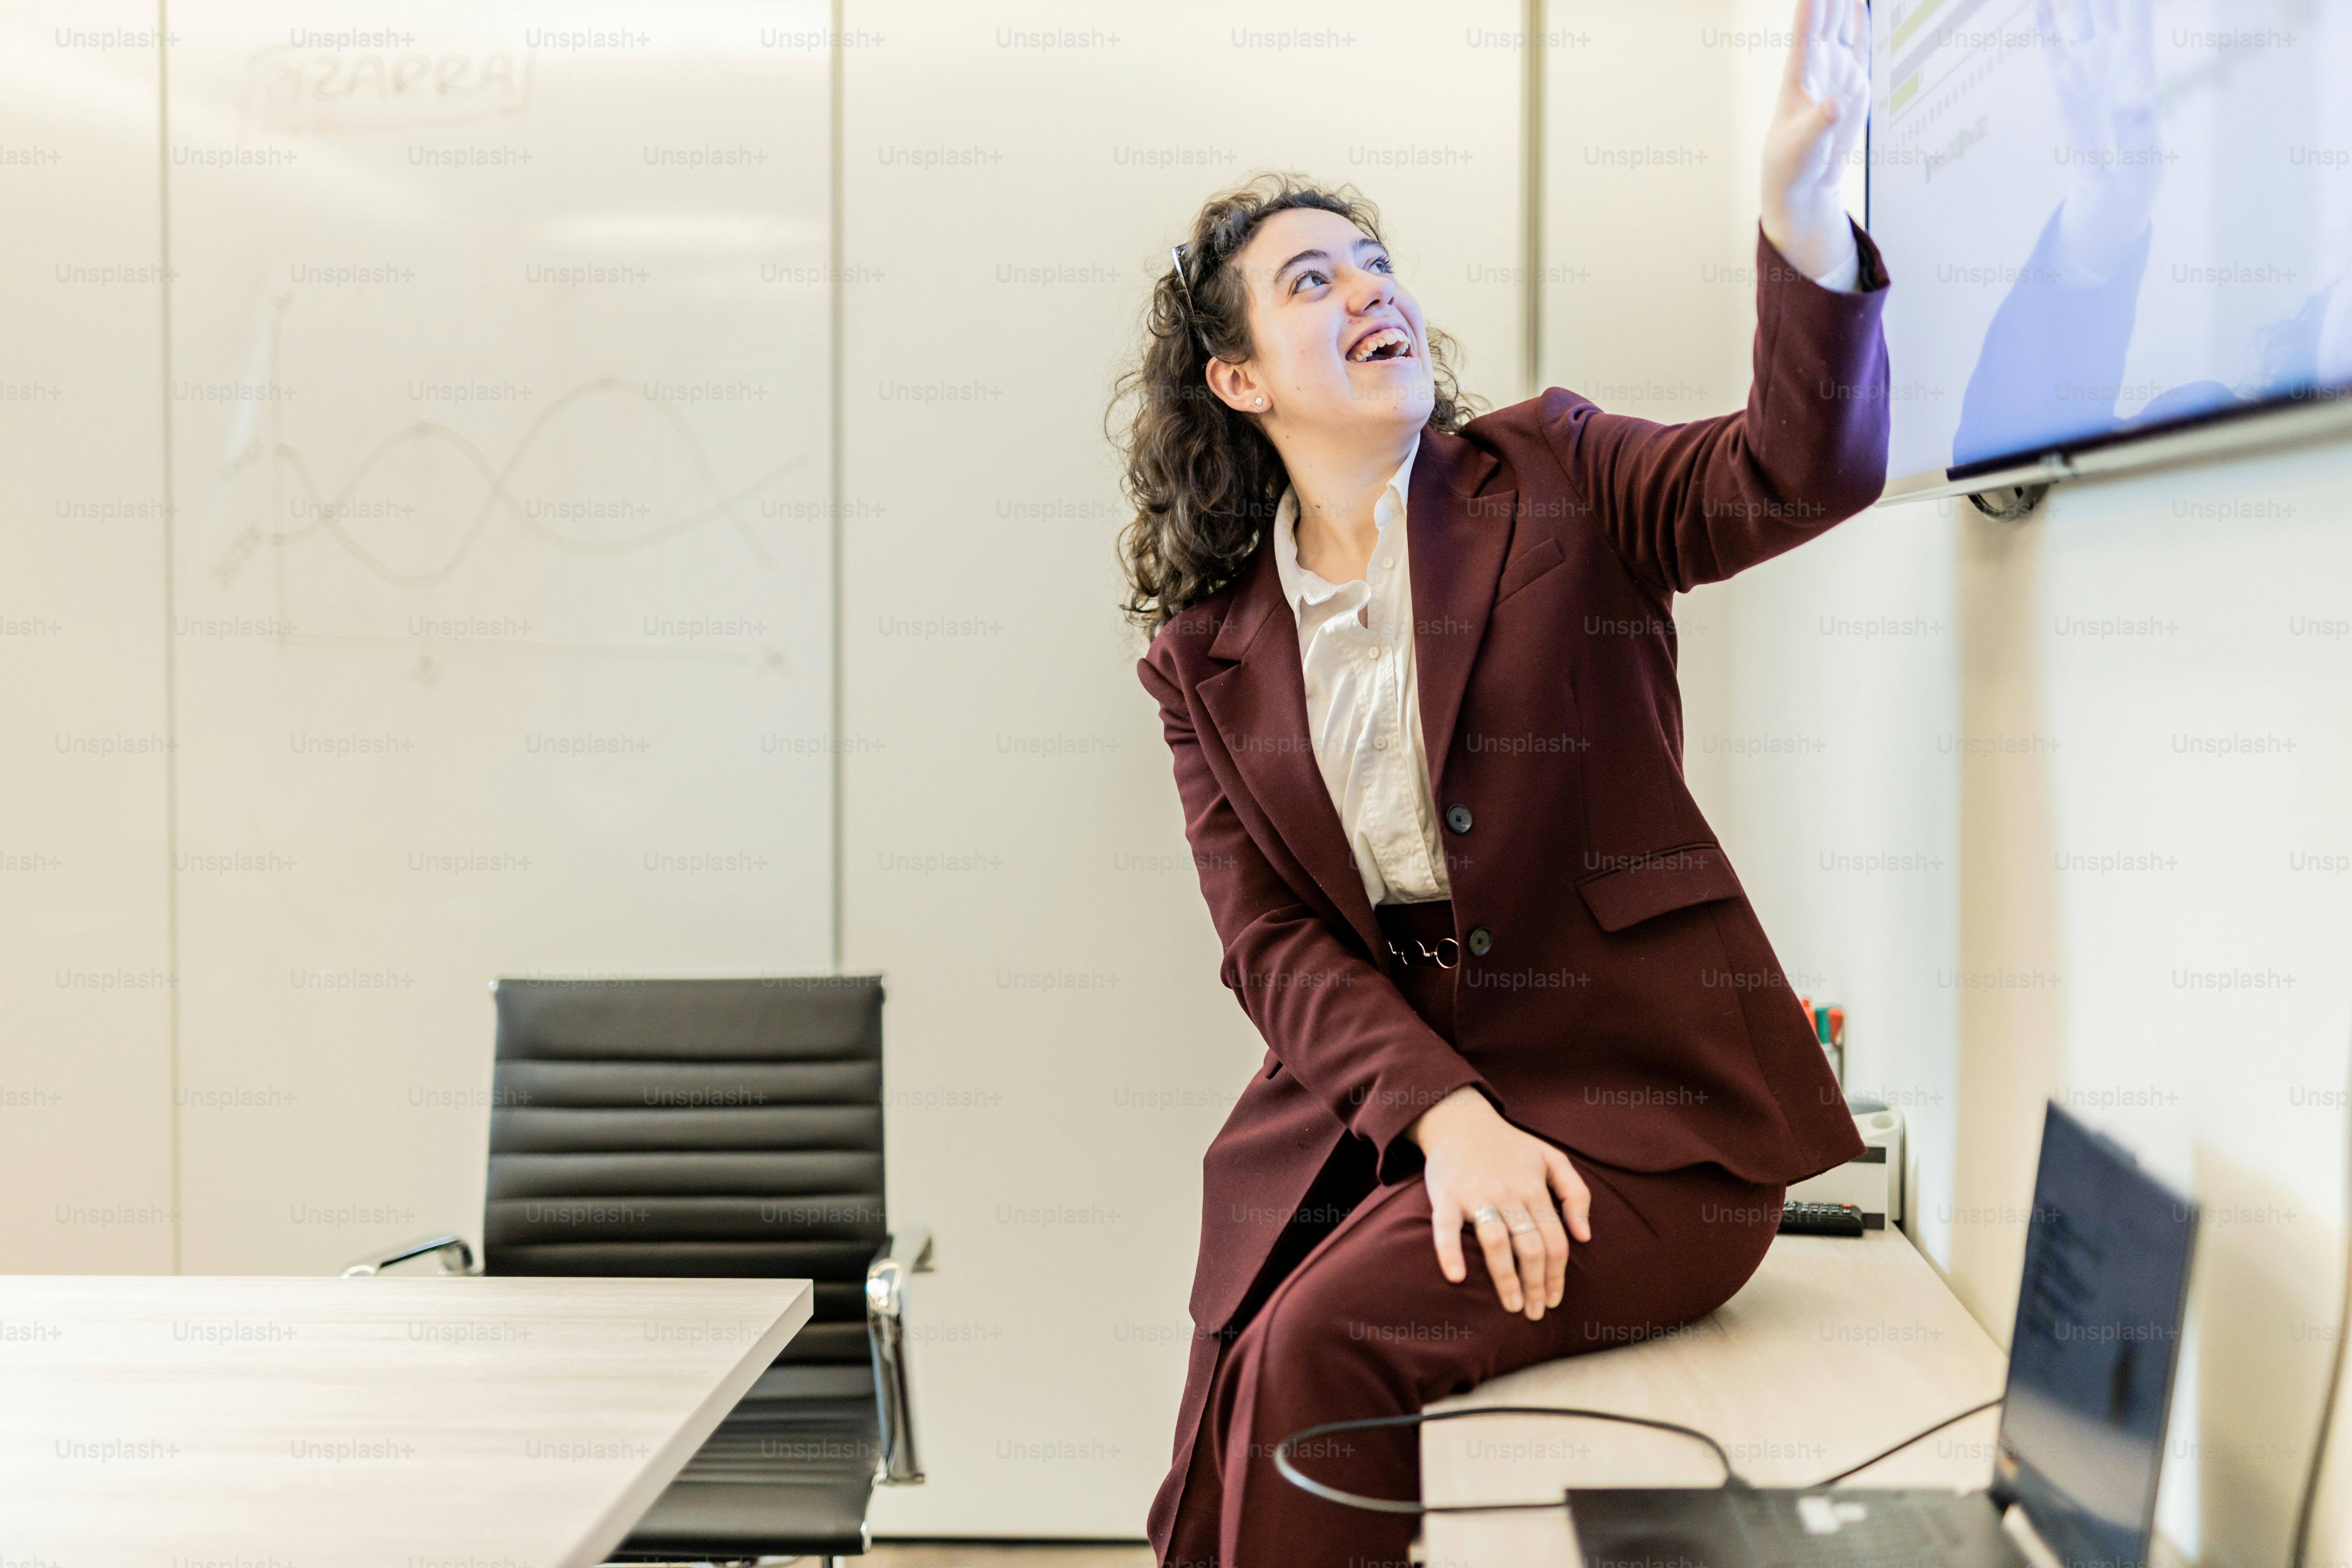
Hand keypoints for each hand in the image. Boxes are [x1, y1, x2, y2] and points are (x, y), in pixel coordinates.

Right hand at [1408, 1087, 1592, 1319]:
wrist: (1460, 1120)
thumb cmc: (1509, 1146)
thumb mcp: (1551, 1158)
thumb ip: (1576, 1193)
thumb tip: (1585, 1236)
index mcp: (1535, 1188)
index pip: (1555, 1241)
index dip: (1557, 1275)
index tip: (1555, 1299)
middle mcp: (1509, 1193)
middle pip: (1530, 1247)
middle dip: (1536, 1285)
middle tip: (1535, 1313)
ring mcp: (1477, 1194)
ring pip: (1496, 1241)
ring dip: (1506, 1278)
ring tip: (1512, 1306)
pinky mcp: (1447, 1196)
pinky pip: (1447, 1227)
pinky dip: (1450, 1252)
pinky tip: (1456, 1276)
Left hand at [1759, 0, 1868, 282]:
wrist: (1805, 180)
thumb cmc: (1792, 162)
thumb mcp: (1804, 145)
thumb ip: (1820, 123)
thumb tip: (1834, 106)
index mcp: (1798, 77)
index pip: (1804, 33)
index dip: (1810, 7)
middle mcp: (1816, 68)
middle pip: (1824, 20)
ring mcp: (1835, 71)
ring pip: (1840, 26)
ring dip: (1844, 3)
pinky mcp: (1853, 82)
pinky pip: (1859, 45)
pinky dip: (1860, 24)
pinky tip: (1860, 3)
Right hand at [2039, 0, 2161, 283]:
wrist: (2111, 187)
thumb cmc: (2135, 173)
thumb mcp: (2141, 154)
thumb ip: (2138, 125)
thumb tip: (2138, 97)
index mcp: (2137, 65)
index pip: (2137, 12)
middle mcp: (2112, 55)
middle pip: (2105, 3)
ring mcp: (2086, 63)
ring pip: (2079, 11)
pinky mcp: (2061, 79)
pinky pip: (2052, 40)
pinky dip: (2045, 17)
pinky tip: (2040, 0)